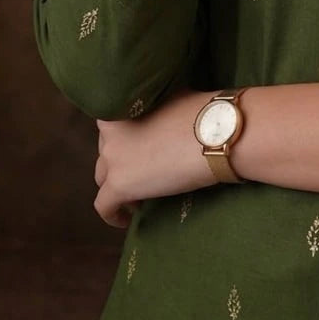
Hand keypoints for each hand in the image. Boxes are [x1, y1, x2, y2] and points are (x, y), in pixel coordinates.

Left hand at [94, 88, 216, 228]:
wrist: (214, 135)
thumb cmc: (201, 113)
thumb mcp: (171, 101)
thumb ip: (154, 111)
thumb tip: (160, 119)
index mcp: (121, 110)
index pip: (110, 128)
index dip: (124, 139)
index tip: (138, 148)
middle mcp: (110, 133)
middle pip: (107, 153)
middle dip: (121, 161)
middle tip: (143, 169)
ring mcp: (112, 160)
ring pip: (103, 178)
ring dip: (118, 184)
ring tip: (139, 193)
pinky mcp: (119, 186)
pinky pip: (104, 207)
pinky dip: (114, 214)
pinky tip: (127, 218)